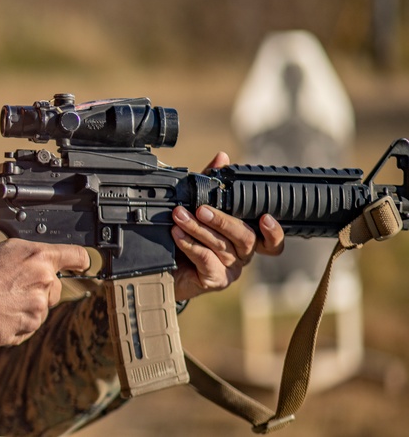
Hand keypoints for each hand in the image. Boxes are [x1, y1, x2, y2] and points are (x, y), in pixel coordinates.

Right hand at [0, 239, 89, 346]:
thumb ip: (22, 255)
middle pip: (56, 286)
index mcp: (39, 256)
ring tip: (1, 300)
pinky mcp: (31, 326)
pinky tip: (0, 313)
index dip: (79, 260)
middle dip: (40, 287)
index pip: (77, 256)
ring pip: (42, 306)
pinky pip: (31, 323)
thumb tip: (28, 259)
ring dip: (28, 305)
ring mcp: (40, 306)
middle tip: (14, 286)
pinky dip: (19, 320)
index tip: (80, 264)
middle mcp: (45, 280)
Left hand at [171, 152, 284, 301]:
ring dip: (198, 229)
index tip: (265, 217)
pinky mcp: (214, 280)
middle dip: (222, 220)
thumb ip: (212, 183)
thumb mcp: (198, 205)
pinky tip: (177, 235)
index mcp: (245, 237)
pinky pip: (206, 260)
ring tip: (179, 216)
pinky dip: (191, 245)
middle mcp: (242, 254)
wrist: (163, 264)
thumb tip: (222, 157)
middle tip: (200, 209)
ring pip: (222, 247)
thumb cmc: (185, 233)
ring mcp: (230, 269)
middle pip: (245, 238)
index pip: (272, 241)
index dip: (274, 232)